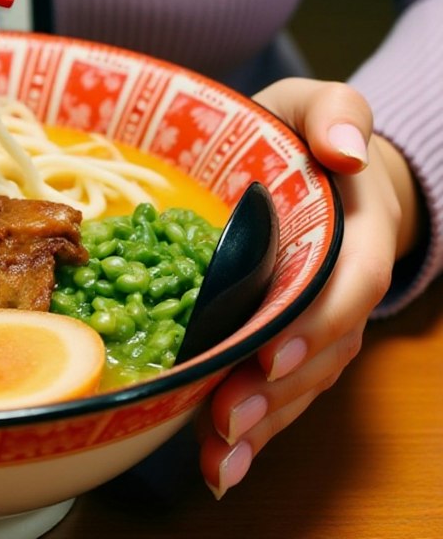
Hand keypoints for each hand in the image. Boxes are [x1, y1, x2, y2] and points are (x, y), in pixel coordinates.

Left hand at [195, 77, 421, 497]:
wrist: (310, 168)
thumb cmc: (303, 137)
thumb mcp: (316, 106)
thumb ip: (337, 112)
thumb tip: (346, 149)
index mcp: (355, 231)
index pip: (351, 281)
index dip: (318, 320)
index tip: (270, 351)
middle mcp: (341, 287)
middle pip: (322, 349)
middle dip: (277, 392)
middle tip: (226, 419)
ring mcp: (316, 322)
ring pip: (299, 383)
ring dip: (260, 425)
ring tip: (216, 459)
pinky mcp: (285, 340)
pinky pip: (277, 389)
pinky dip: (251, 429)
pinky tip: (215, 465)